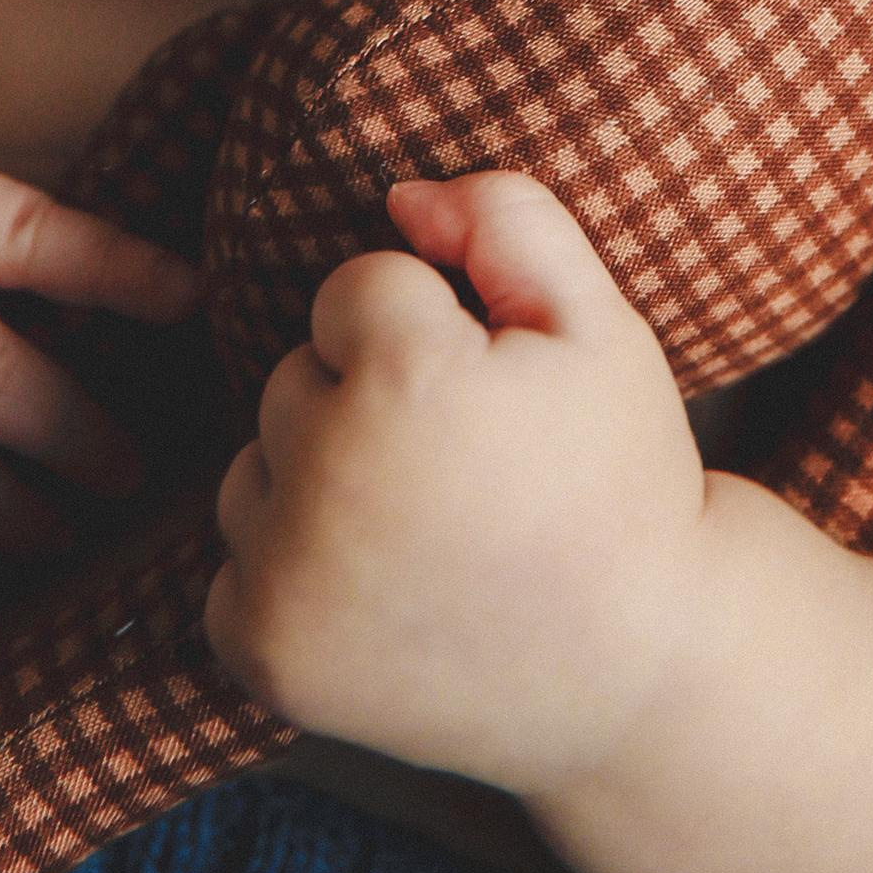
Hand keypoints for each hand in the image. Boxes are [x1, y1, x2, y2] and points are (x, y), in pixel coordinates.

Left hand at [206, 172, 710, 796]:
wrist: (640, 676)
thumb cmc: (621, 482)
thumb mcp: (600, 326)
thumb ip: (507, 220)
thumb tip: (400, 197)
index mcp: (405, 382)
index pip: (353, 290)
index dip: (433, 330)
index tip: (490, 395)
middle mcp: (325, 482)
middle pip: (295, 378)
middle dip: (366, 401)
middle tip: (465, 470)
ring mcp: (285, 582)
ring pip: (254, 470)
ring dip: (317, 484)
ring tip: (425, 531)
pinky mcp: (263, 659)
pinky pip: (233, 570)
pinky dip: (290, 576)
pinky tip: (383, 593)